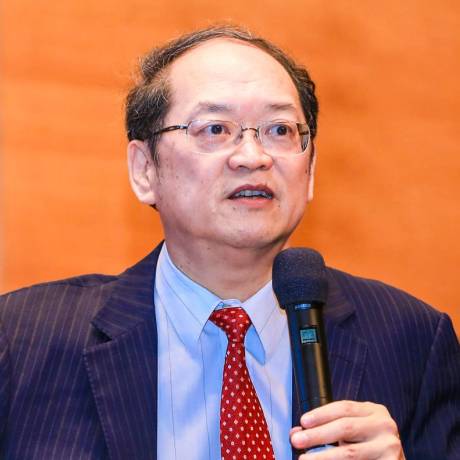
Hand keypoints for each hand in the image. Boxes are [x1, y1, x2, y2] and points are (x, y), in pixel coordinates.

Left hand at [290, 400, 404, 458]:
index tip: (303, 421)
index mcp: (375, 411)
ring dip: (323, 456)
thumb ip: (328, 427)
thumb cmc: (368, 446)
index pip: (344, 407)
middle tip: (297, 441)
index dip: (322, 414)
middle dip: (317, 434)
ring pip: (350, 452)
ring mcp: (390, 447)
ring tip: (304, 459)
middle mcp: (385, 426)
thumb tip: (296, 432)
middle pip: (345, 427)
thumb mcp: (353, 431)